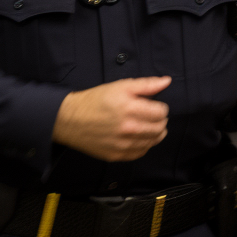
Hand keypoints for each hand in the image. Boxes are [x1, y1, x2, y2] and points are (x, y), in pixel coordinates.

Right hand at [53, 77, 170, 160]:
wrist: (70, 119)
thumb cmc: (96, 100)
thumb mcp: (121, 86)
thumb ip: (146, 84)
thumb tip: (167, 81)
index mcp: (129, 108)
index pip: (161, 113)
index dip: (161, 108)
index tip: (154, 106)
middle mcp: (127, 128)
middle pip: (160, 128)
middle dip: (160, 121)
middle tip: (151, 116)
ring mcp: (122, 144)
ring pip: (152, 142)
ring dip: (154, 133)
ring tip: (147, 126)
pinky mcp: (116, 155)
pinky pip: (140, 153)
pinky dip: (143, 145)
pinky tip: (138, 137)